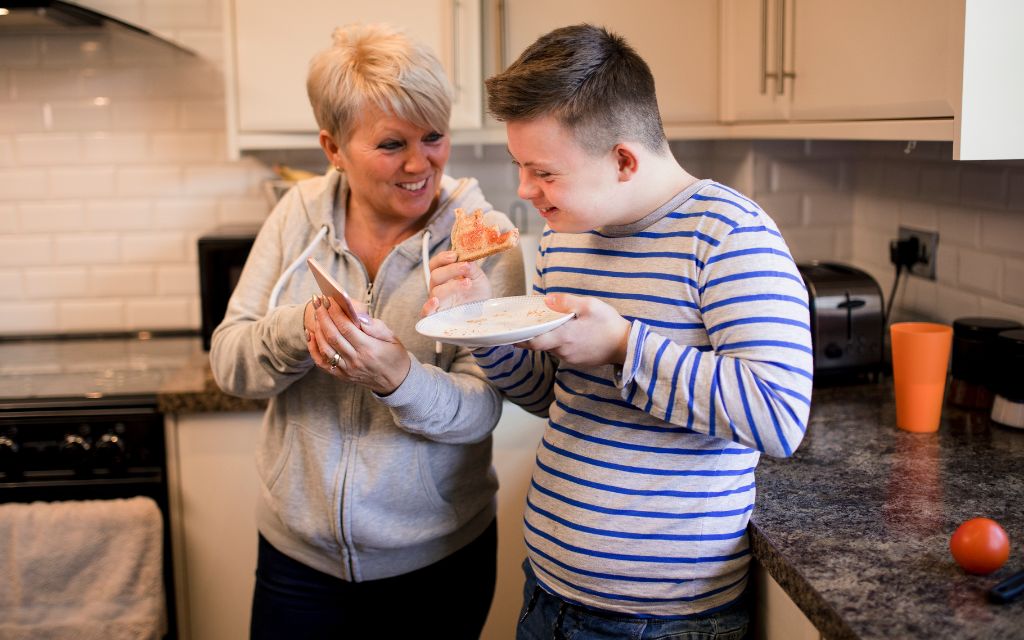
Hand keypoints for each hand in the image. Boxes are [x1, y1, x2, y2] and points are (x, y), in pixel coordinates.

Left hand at [304, 295, 409, 394]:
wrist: (396, 381)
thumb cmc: (395, 356)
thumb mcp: (392, 337)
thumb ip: (374, 326)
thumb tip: (358, 314)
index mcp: (369, 348)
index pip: (346, 327)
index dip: (335, 312)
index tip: (329, 299)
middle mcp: (355, 360)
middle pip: (333, 335)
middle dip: (323, 316)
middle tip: (318, 301)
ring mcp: (347, 370)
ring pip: (325, 348)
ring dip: (317, 329)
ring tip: (316, 313)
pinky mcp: (342, 376)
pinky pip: (322, 362)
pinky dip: (314, 348)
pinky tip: (311, 333)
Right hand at [421, 251, 491, 316]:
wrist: (485, 310)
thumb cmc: (478, 292)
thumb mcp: (478, 277)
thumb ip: (472, 267)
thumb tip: (467, 259)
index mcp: (444, 275)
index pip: (435, 264)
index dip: (442, 258)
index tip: (454, 256)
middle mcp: (438, 287)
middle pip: (435, 275)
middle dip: (451, 270)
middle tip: (466, 267)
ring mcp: (437, 302)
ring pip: (436, 291)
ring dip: (452, 286)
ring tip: (468, 283)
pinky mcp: (437, 316)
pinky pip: (426, 312)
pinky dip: (428, 307)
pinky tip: (435, 302)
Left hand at [516, 293, 630, 366]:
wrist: (627, 346)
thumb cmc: (609, 324)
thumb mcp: (590, 306)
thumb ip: (566, 302)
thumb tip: (547, 299)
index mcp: (564, 337)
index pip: (534, 342)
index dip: (520, 339)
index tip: (509, 334)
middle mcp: (564, 351)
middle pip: (541, 344)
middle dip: (534, 335)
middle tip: (528, 324)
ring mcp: (570, 358)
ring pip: (552, 348)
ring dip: (549, 338)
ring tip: (551, 324)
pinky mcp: (578, 361)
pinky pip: (563, 352)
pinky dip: (560, 343)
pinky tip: (567, 333)